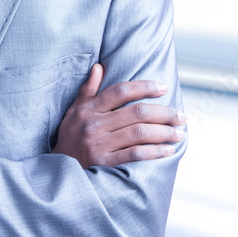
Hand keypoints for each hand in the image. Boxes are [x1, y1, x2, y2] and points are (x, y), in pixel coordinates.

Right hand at [52, 63, 185, 167]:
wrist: (57, 169)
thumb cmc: (69, 137)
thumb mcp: (73, 111)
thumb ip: (87, 90)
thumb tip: (99, 67)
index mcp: (88, 109)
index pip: (120, 91)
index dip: (144, 87)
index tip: (163, 87)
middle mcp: (94, 124)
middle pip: (136, 113)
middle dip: (163, 113)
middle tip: (181, 115)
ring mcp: (99, 144)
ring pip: (139, 133)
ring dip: (164, 132)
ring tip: (179, 133)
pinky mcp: (104, 162)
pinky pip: (135, 154)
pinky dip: (155, 151)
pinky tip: (168, 150)